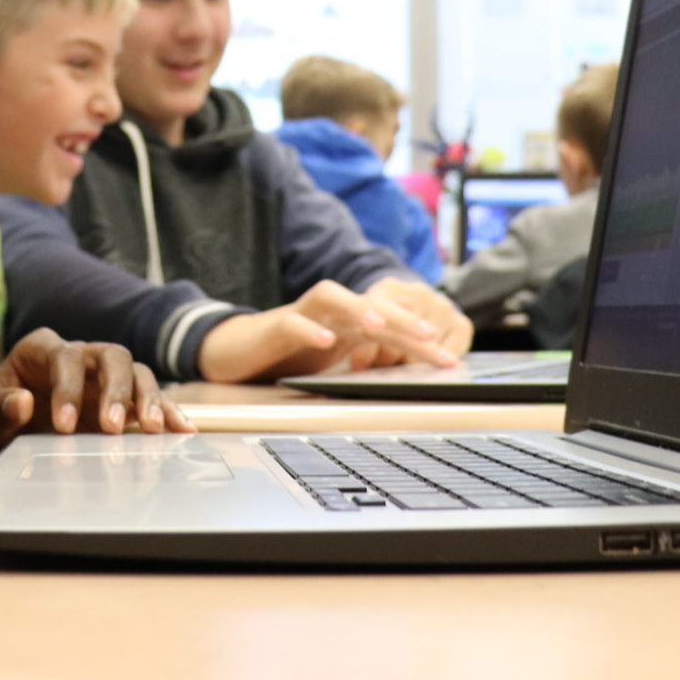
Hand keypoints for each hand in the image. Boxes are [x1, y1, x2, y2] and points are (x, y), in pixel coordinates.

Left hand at [0, 329, 195, 464]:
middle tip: (112, 428)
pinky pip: (150, 401)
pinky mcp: (120, 404)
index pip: (64, 356)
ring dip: (147, 399)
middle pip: (111, 356)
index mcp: (40, 350)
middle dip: (116, 389)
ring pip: (136, 372)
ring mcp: (102, 379)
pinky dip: (166, 413)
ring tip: (154, 429)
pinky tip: (181, 431)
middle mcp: (78, 357)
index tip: (64, 427)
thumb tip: (22, 401)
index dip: (68, 388)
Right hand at [198, 278, 461, 382]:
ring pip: (331, 298)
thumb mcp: (330, 365)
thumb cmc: (283, 358)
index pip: (388, 324)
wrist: (231, 352)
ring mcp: (299, 316)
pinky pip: (292, 321)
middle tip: (430, 336)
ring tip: (379, 326)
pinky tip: (325, 341)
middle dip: (400, 318)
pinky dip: (309, 329)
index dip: (418, 340)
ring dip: (356, 308)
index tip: (448, 360)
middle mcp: (326, 314)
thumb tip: (405, 381)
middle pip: (367, 302)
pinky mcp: (271, 327)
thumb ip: (361, 364)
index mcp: (344, 324)